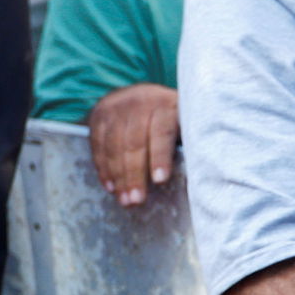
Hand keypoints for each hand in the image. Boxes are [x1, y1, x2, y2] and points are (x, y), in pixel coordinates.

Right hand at [87, 83, 179, 206]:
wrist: (146, 94)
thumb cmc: (174, 120)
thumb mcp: (186, 125)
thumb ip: (188, 145)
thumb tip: (197, 178)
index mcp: (167, 105)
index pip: (161, 133)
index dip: (160, 158)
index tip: (160, 181)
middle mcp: (139, 102)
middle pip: (134, 142)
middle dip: (134, 174)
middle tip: (136, 200)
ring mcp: (116, 106)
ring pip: (114, 144)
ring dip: (117, 175)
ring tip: (124, 199)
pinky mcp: (99, 114)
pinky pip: (98, 143)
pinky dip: (103, 166)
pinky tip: (110, 186)